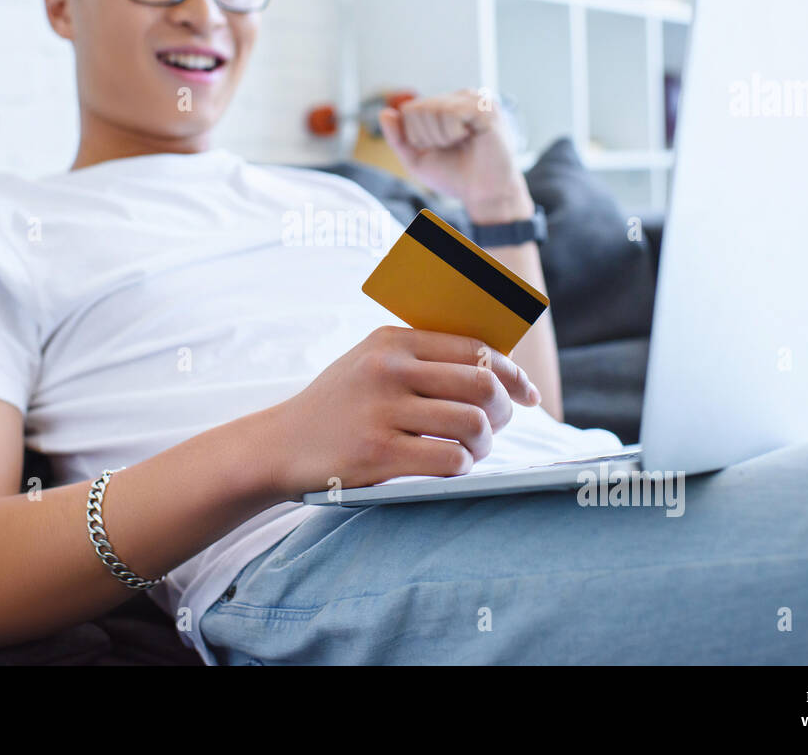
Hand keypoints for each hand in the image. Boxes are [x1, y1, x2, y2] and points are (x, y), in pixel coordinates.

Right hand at [263, 325, 540, 500]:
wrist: (279, 445)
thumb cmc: (339, 405)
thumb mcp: (372, 363)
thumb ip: (424, 358)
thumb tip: (499, 369)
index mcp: (392, 341)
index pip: (476, 349)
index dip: (513, 374)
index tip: (528, 395)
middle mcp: (388, 370)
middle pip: (482, 385)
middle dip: (504, 412)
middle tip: (498, 428)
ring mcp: (381, 412)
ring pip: (472, 424)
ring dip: (485, 444)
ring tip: (473, 451)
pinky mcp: (377, 454)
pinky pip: (449, 460)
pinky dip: (462, 467)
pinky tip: (451, 466)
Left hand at [378, 88, 534, 222]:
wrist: (484, 195)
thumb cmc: (454, 176)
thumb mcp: (416, 159)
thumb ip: (398, 138)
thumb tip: (385, 113)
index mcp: (444, 106)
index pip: (409, 109)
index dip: (416, 136)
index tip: (437, 149)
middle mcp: (459, 97)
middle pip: (419, 108)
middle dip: (428, 137)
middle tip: (450, 148)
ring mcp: (474, 100)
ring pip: (435, 108)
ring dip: (442, 136)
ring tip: (461, 144)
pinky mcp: (486, 108)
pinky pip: (453, 113)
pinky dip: (454, 132)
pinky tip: (469, 138)